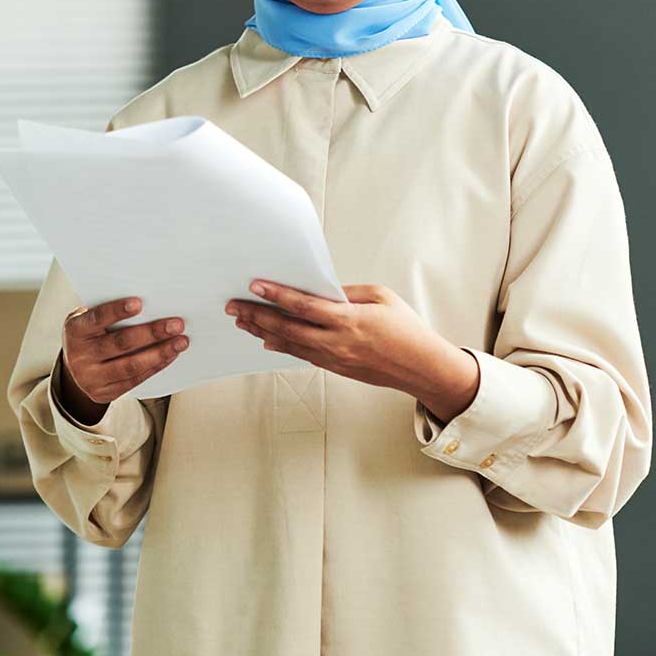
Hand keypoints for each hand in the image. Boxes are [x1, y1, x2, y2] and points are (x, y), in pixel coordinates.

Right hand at [60, 298, 187, 417]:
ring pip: (130, 366)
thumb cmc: (90, 332)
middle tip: (176, 324)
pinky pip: (134, 380)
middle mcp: (79, 356)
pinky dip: (155, 366)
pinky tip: (170, 355)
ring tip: (181, 342)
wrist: (74, 364)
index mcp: (75, 331)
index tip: (139, 303)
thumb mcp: (89, 318)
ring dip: (160, 353)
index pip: (97, 319)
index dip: (117, 311)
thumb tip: (151, 305)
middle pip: (120, 344)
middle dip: (151, 333)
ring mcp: (90, 378)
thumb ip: (109, 313)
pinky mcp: (104, 393)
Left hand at [227, 281, 479, 421]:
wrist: (421, 367)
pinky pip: (302, 355)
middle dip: (257, 316)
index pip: (303, 306)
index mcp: (348, 320)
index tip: (255, 286)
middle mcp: (336, 342)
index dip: (276, 295)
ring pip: (289, 345)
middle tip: (234, 307)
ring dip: (263, 332)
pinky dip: (282, 346)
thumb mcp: (380, 296)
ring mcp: (334, 358)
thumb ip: (347, 293)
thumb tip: (321, 290)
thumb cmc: (406, 329)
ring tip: (243, 322)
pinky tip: (267, 340)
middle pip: (287, 328)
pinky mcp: (335, 368)